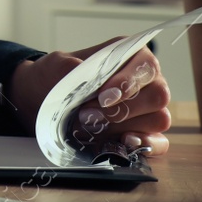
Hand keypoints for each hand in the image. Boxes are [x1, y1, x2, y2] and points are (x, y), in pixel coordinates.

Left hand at [7, 40, 171, 156]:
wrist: (41, 101)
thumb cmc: (55, 78)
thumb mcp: (56, 67)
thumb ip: (71, 68)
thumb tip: (85, 75)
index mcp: (130, 56)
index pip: (146, 65)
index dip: (129, 82)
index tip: (104, 97)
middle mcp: (146, 81)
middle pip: (158, 94)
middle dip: (124, 109)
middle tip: (89, 115)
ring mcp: (148, 109)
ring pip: (159, 119)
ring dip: (125, 127)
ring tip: (92, 128)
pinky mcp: (145, 134)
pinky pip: (159, 142)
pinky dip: (144, 145)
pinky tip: (123, 143)